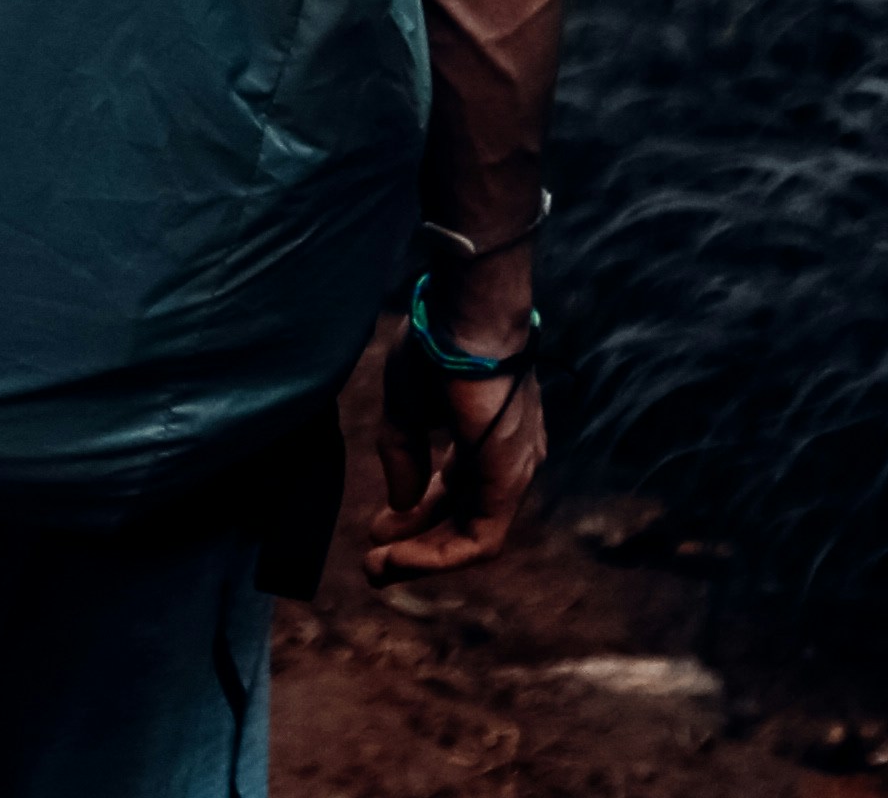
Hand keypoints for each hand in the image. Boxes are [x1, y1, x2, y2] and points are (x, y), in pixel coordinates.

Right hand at [360, 326, 549, 576]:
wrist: (465, 318)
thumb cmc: (436, 346)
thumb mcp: (405, 403)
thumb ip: (403, 453)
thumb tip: (401, 503)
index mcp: (487, 434)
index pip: (455, 489)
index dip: (416, 512)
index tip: (377, 528)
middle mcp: (508, 458)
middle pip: (463, 516)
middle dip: (416, 543)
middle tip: (373, 562)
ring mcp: (513, 471)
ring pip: (471, 536)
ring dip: (422, 557)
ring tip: (377, 568)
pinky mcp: (509, 481)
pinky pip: (478, 539)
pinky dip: (437, 555)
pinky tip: (398, 556)